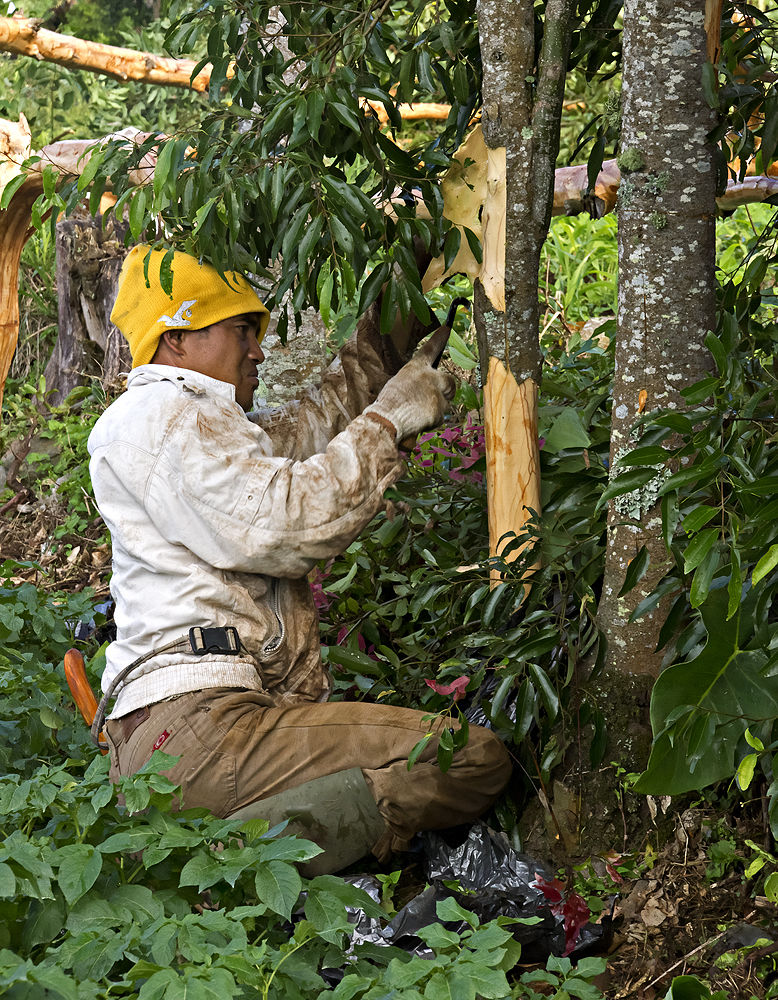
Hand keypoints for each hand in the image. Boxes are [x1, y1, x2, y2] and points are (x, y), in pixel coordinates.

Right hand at [364, 326, 456, 442]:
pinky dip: (431, 421)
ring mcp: (436, 393)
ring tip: (416, 414)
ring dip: (436, 409)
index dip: (438, 338)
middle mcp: (429, 376)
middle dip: (448, 391)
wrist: (387, 420)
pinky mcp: (439, 410)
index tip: (447, 328)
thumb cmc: (388, 404)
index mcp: (415, 367)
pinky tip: (418, 422)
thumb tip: (424, 392)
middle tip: (437, 399)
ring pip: (445, 402)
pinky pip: (440, 417)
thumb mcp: (398, 385)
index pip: (429, 349)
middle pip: (450, 382)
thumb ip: (415, 384)